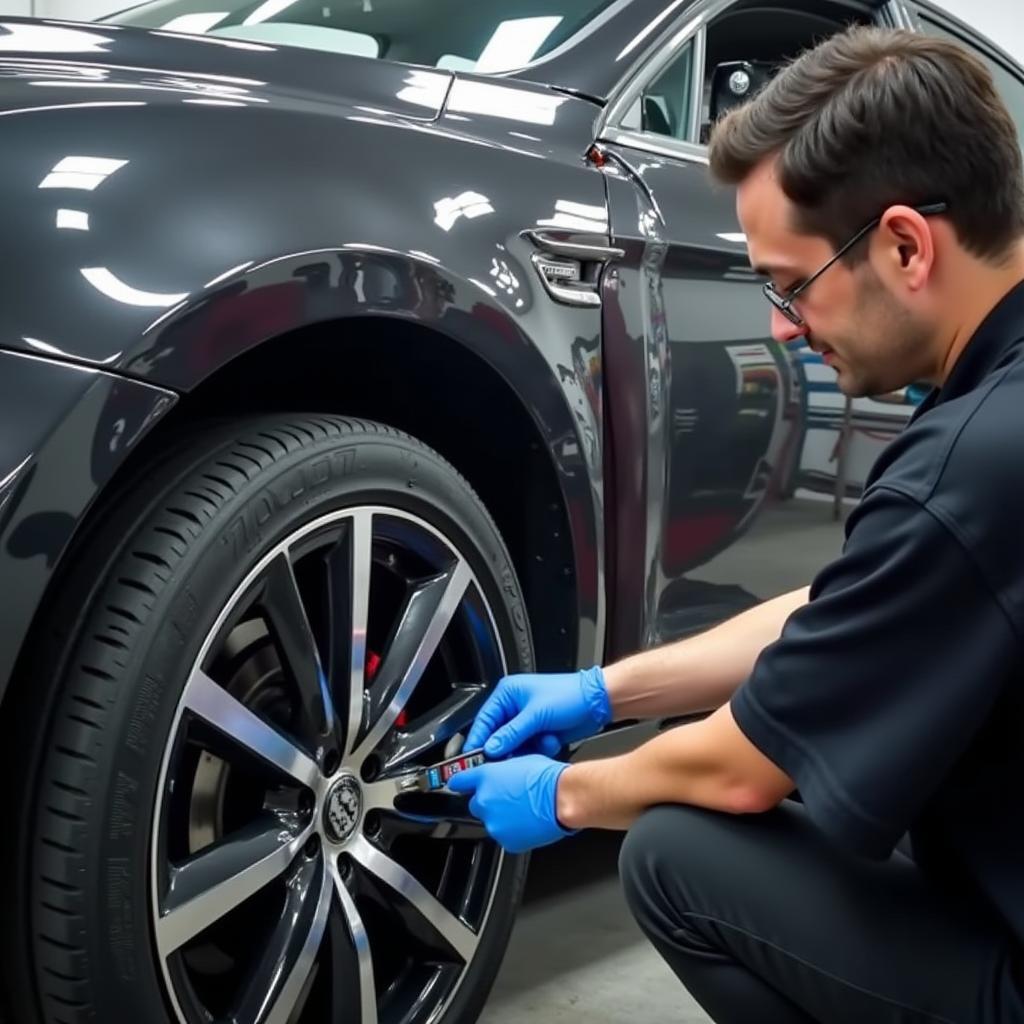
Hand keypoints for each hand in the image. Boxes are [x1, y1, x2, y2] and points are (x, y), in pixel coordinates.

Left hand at [447, 755, 574, 852]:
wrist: (563, 798)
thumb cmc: (548, 778)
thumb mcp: (520, 761)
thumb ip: (501, 771)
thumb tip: (499, 775)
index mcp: (486, 777)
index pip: (459, 781)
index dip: (461, 783)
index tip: (459, 785)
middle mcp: (485, 800)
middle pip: (476, 804)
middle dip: (489, 801)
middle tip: (509, 798)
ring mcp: (494, 823)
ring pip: (491, 821)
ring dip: (502, 817)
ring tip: (524, 810)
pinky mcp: (506, 841)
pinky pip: (504, 835)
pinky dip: (513, 831)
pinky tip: (528, 822)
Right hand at [464, 667, 611, 758]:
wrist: (597, 702)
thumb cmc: (569, 695)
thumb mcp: (536, 715)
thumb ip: (511, 734)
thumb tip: (491, 748)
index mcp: (508, 694)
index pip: (484, 719)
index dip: (479, 739)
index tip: (474, 757)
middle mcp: (515, 706)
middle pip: (498, 735)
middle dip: (507, 747)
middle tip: (507, 761)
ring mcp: (527, 720)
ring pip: (514, 744)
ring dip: (526, 749)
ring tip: (541, 743)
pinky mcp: (538, 731)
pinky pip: (528, 747)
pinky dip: (538, 748)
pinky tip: (550, 741)